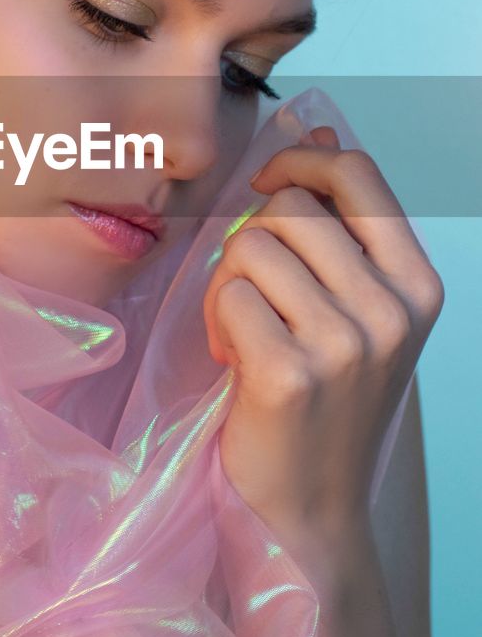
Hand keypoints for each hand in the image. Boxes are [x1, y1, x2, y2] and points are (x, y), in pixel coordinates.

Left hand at [202, 125, 444, 561]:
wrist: (309, 509)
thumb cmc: (324, 400)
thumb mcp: (355, 308)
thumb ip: (342, 223)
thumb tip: (319, 127)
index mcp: (417, 283)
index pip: (357, 172)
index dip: (300, 160)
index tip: (268, 183)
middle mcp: (393, 309)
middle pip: (290, 206)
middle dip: (252, 240)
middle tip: (252, 295)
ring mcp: (349, 344)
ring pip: (253, 245)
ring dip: (229, 283)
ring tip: (245, 332)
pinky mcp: (294, 375)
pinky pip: (230, 294)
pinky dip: (219, 321)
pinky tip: (237, 361)